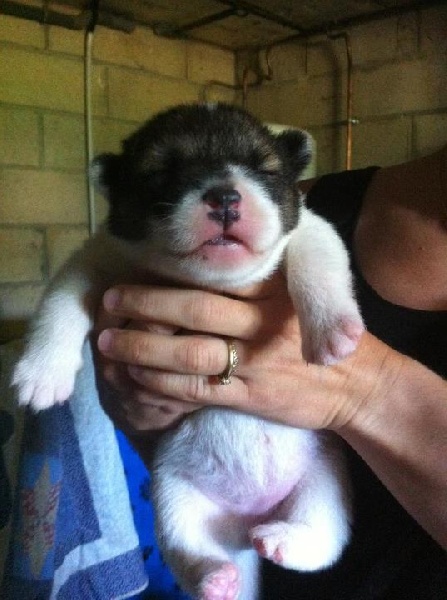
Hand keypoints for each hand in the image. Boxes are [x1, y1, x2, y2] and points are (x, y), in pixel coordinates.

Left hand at [95, 271, 379, 433]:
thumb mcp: (301, 293)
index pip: (214, 275)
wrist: (359, 385)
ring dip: (142, 346)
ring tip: (108, 340)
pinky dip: (161, 382)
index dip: (169, 272)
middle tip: (109, 299)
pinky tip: (136, 374)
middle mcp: (264, 322)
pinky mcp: (252, 396)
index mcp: (275, 289)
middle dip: (145, 303)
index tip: (134, 267)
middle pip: (193, 309)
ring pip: (188, 352)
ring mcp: (257, 362)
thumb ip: (258, 280)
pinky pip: (197, 389)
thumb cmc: (321, 333)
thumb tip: (203, 264)